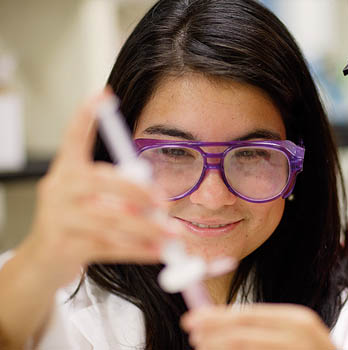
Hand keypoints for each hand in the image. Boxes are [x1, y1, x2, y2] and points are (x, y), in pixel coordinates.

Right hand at [18, 90, 179, 286]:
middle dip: (138, 192)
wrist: (43, 262)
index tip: (102, 95)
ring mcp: (58, 218)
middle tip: (164, 203)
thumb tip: (158, 201)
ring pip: (110, 220)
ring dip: (147, 229)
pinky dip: (138, 250)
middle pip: (101, 182)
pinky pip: (109, 247)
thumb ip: (118, 194)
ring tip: (173, 234)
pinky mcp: (64, 246)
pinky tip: (158, 252)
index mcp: (67, 172)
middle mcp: (58, 190)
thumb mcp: (91, 201)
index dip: (85, 116)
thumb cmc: (77, 224)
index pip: (72, 139)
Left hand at [181, 304, 335, 349]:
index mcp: (297, 319)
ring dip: (220, 348)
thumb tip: (218, 323)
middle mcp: (300, 334)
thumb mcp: (293, 334)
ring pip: (248, 349)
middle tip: (191, 334)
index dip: (217, 317)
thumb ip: (262, 327)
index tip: (192, 319)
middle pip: (245, 334)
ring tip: (201, 346)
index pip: (249, 315)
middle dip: (213, 334)